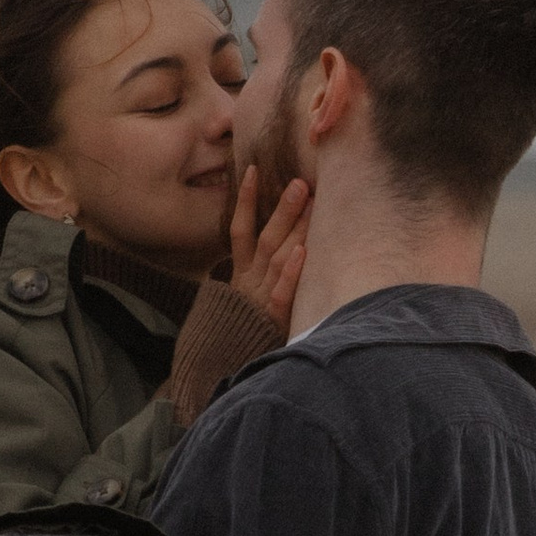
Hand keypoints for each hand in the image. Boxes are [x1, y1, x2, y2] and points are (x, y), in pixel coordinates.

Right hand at [225, 167, 310, 329]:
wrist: (225, 366)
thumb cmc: (246, 330)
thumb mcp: (247, 298)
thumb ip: (260, 272)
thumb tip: (284, 240)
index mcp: (241, 275)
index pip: (239, 230)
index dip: (245, 200)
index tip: (253, 169)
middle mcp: (249, 282)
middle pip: (265, 239)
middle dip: (283, 209)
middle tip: (301, 183)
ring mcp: (260, 299)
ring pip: (276, 258)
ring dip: (294, 230)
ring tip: (310, 204)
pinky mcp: (272, 320)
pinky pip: (282, 292)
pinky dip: (292, 272)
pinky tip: (304, 252)